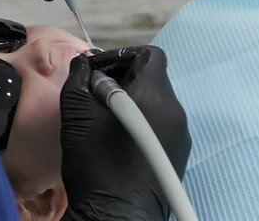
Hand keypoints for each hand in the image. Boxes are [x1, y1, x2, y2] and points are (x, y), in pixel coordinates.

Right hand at [60, 47, 191, 220]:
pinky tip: (119, 138)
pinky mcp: (179, 153)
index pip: (150, 55)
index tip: (99, 71)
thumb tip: (84, 65)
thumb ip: (79, 79)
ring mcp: (181, 134)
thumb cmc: (96, 164)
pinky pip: (161, 123)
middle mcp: (175, 111)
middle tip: (96, 93)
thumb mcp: (77, 115)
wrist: (116, 214)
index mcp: (154, 96)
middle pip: (153, 77)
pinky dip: (141, 120)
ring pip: (156, 101)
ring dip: (131, 100)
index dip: (122, 56)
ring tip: (104, 117)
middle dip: (123, 78)